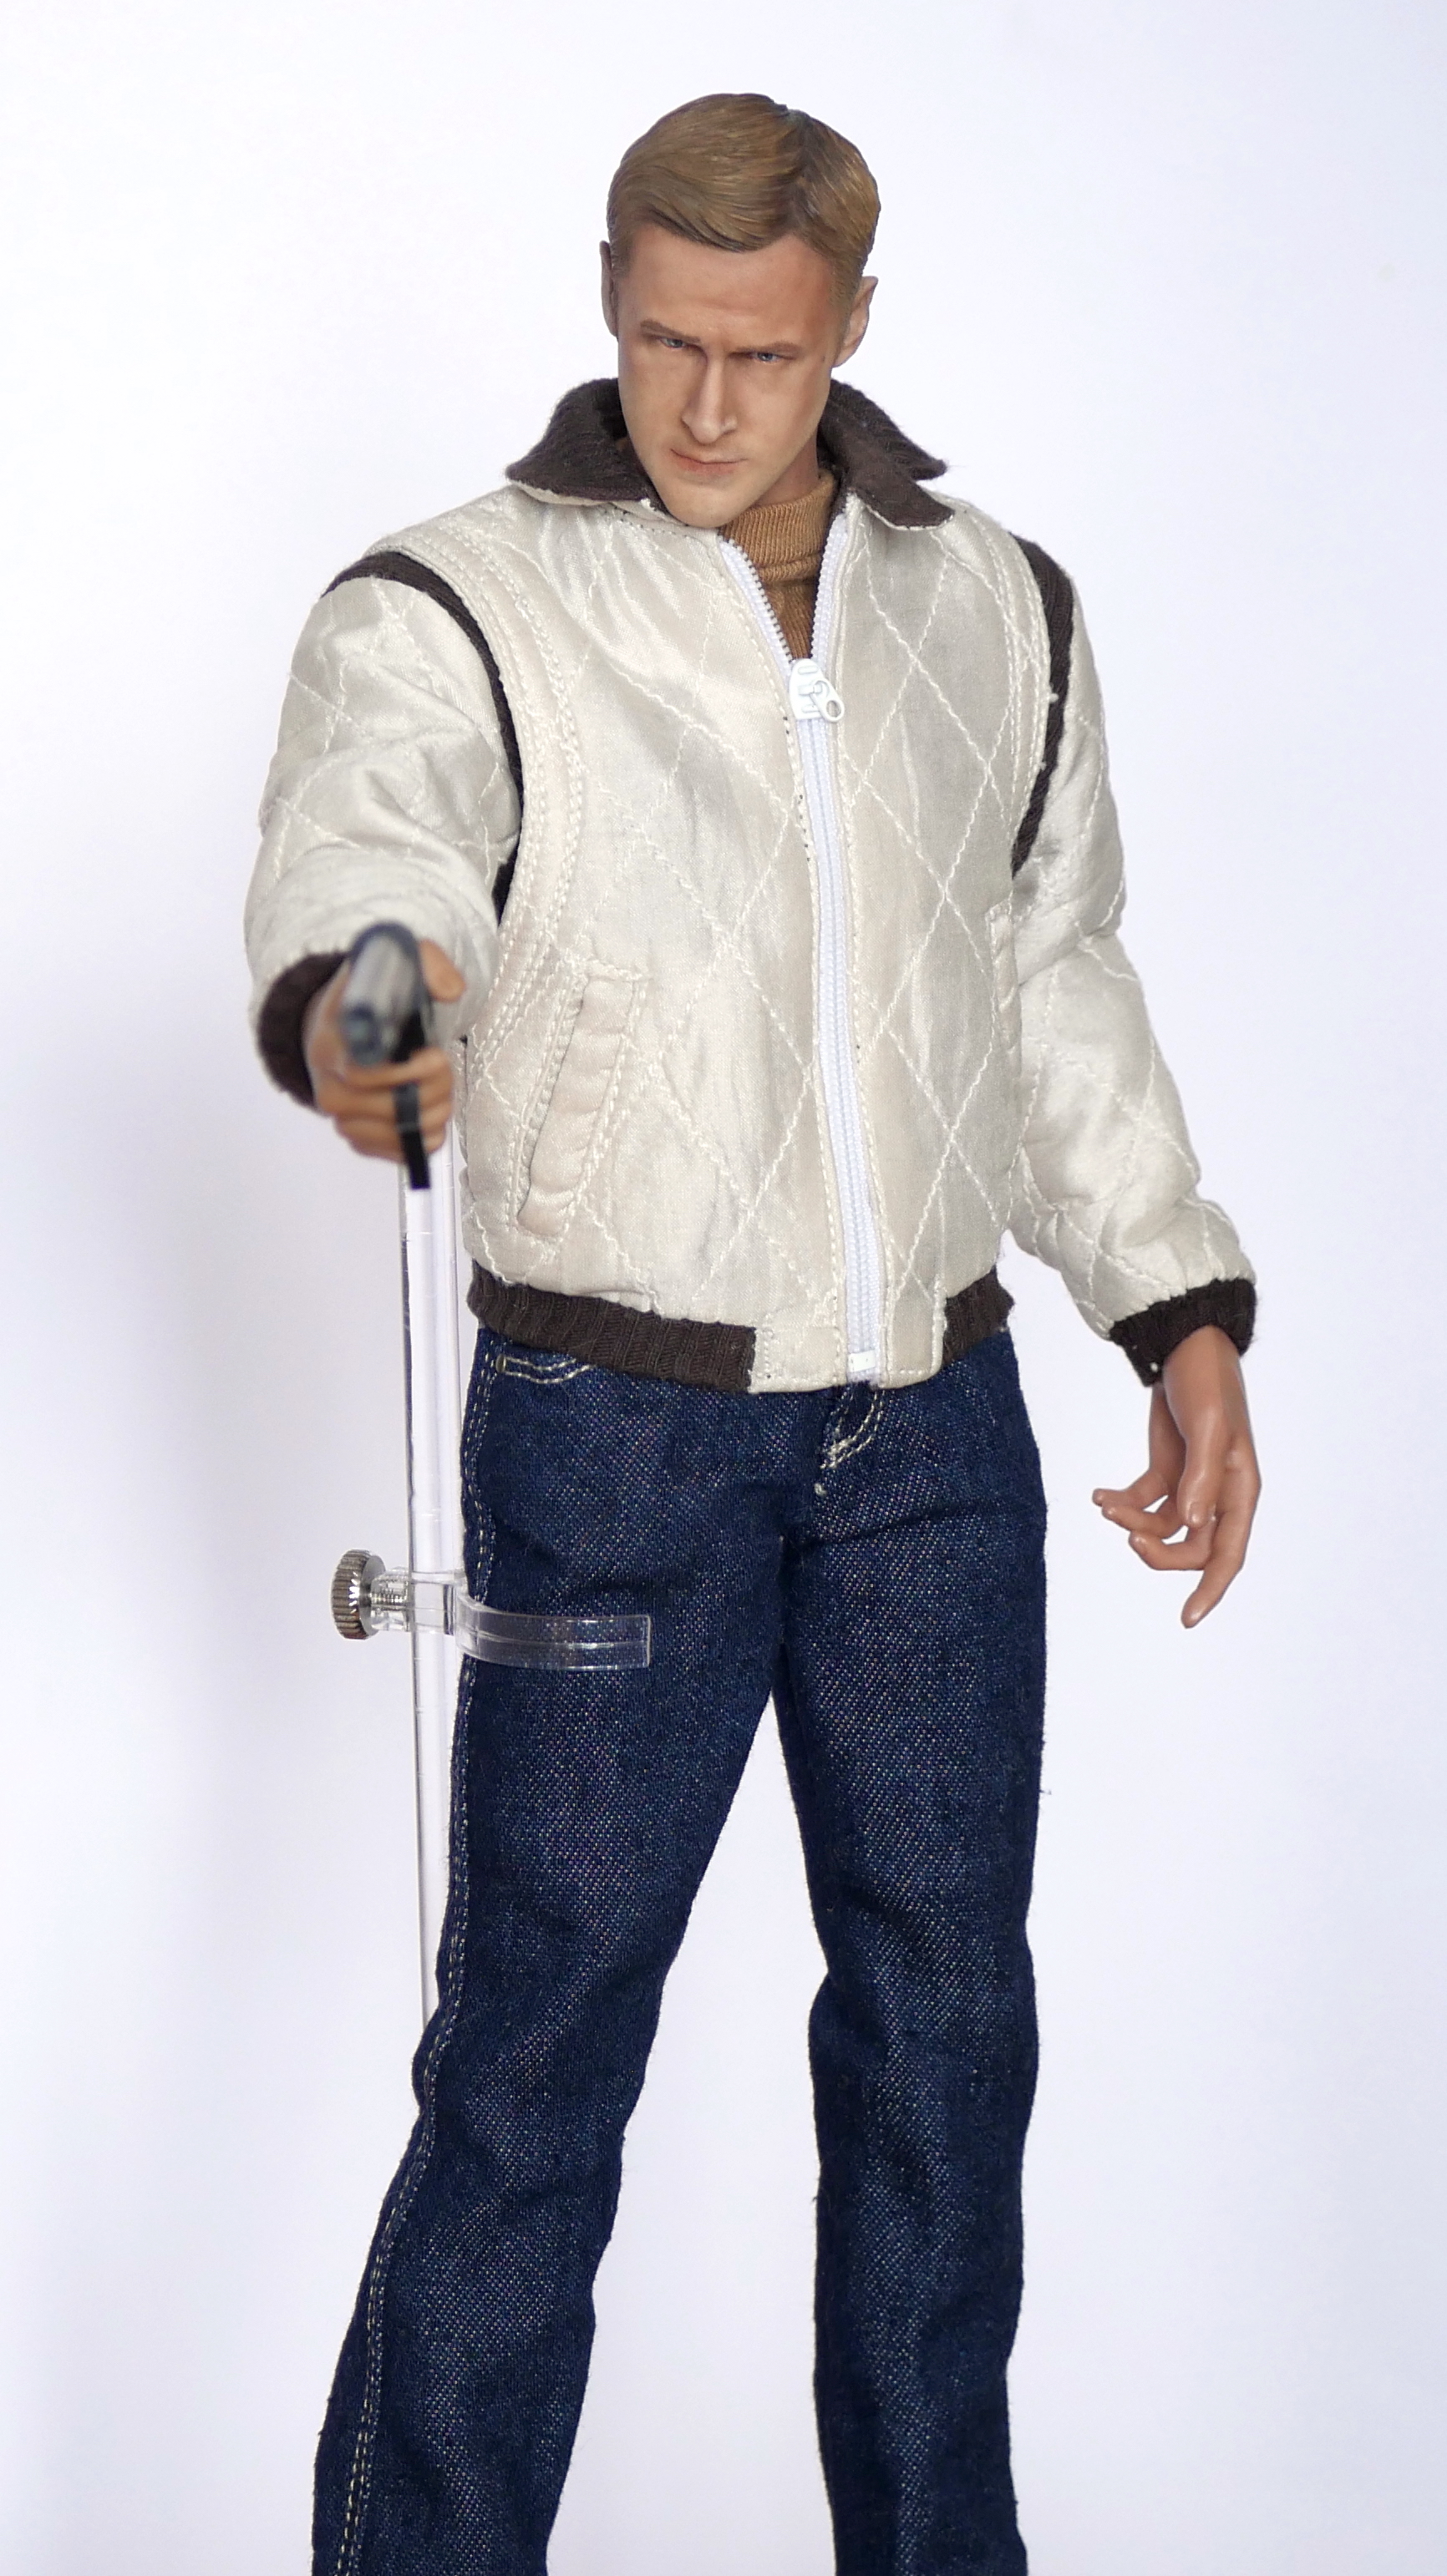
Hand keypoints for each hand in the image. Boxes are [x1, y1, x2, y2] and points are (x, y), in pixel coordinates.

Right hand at [303, 939, 465, 1162]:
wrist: (342, 1023)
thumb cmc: (372, 997)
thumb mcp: (395, 964)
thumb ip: (428, 965)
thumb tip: (452, 990)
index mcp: (332, 1041)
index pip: (361, 1072)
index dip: (406, 1071)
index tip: (435, 1054)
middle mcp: (328, 1084)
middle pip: (385, 1107)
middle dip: (431, 1089)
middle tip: (443, 1065)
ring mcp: (341, 1115)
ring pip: (393, 1133)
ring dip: (432, 1114)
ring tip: (439, 1088)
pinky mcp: (358, 1137)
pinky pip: (394, 1152)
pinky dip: (422, 1138)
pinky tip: (431, 1116)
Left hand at [1092, 1325, 1260, 1627]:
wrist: (1185, 1344)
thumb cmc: (1207, 1382)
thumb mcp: (1209, 1427)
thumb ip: (1201, 1477)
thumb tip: (1192, 1525)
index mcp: (1240, 1490)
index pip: (1228, 1554)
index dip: (1210, 1590)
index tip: (1186, 1620)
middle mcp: (1219, 1493)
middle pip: (1190, 1548)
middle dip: (1156, 1551)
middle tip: (1125, 1533)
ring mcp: (1192, 1482)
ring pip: (1161, 1527)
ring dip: (1131, 1522)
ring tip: (1105, 1504)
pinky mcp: (1168, 1468)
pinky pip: (1143, 1501)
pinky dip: (1121, 1503)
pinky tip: (1098, 1496)